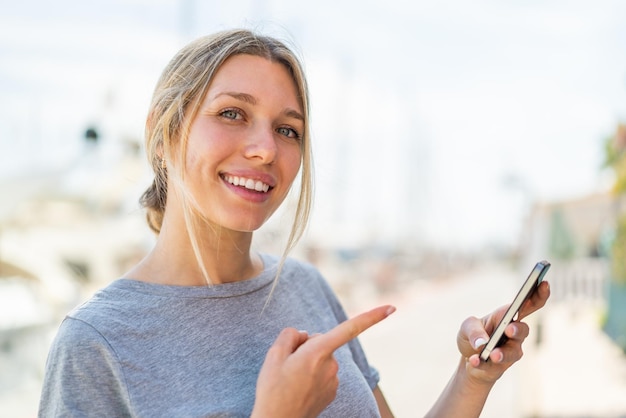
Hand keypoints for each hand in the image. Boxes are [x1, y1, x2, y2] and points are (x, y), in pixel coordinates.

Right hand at [251, 305, 395, 417]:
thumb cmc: (272, 390)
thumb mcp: (273, 355)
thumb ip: (290, 335)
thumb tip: (305, 335)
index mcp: (318, 353)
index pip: (349, 329)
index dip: (371, 317)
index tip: (392, 308)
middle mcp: (331, 365)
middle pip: (321, 341)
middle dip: (306, 346)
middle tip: (286, 363)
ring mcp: (333, 380)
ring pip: (321, 358)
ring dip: (308, 362)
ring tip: (290, 379)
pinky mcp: (332, 391)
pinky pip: (323, 373)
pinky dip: (312, 375)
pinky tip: (298, 387)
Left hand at [456, 280, 549, 384]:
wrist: (468, 359)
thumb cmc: (473, 336)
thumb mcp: (467, 327)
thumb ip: (473, 331)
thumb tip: (482, 344)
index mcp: (508, 316)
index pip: (529, 304)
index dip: (539, 294)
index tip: (543, 283)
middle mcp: (514, 334)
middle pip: (524, 330)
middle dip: (518, 330)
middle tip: (509, 329)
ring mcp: (510, 351)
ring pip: (513, 353)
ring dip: (502, 353)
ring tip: (492, 354)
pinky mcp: (501, 367)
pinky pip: (494, 367)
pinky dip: (482, 363)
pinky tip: (474, 361)